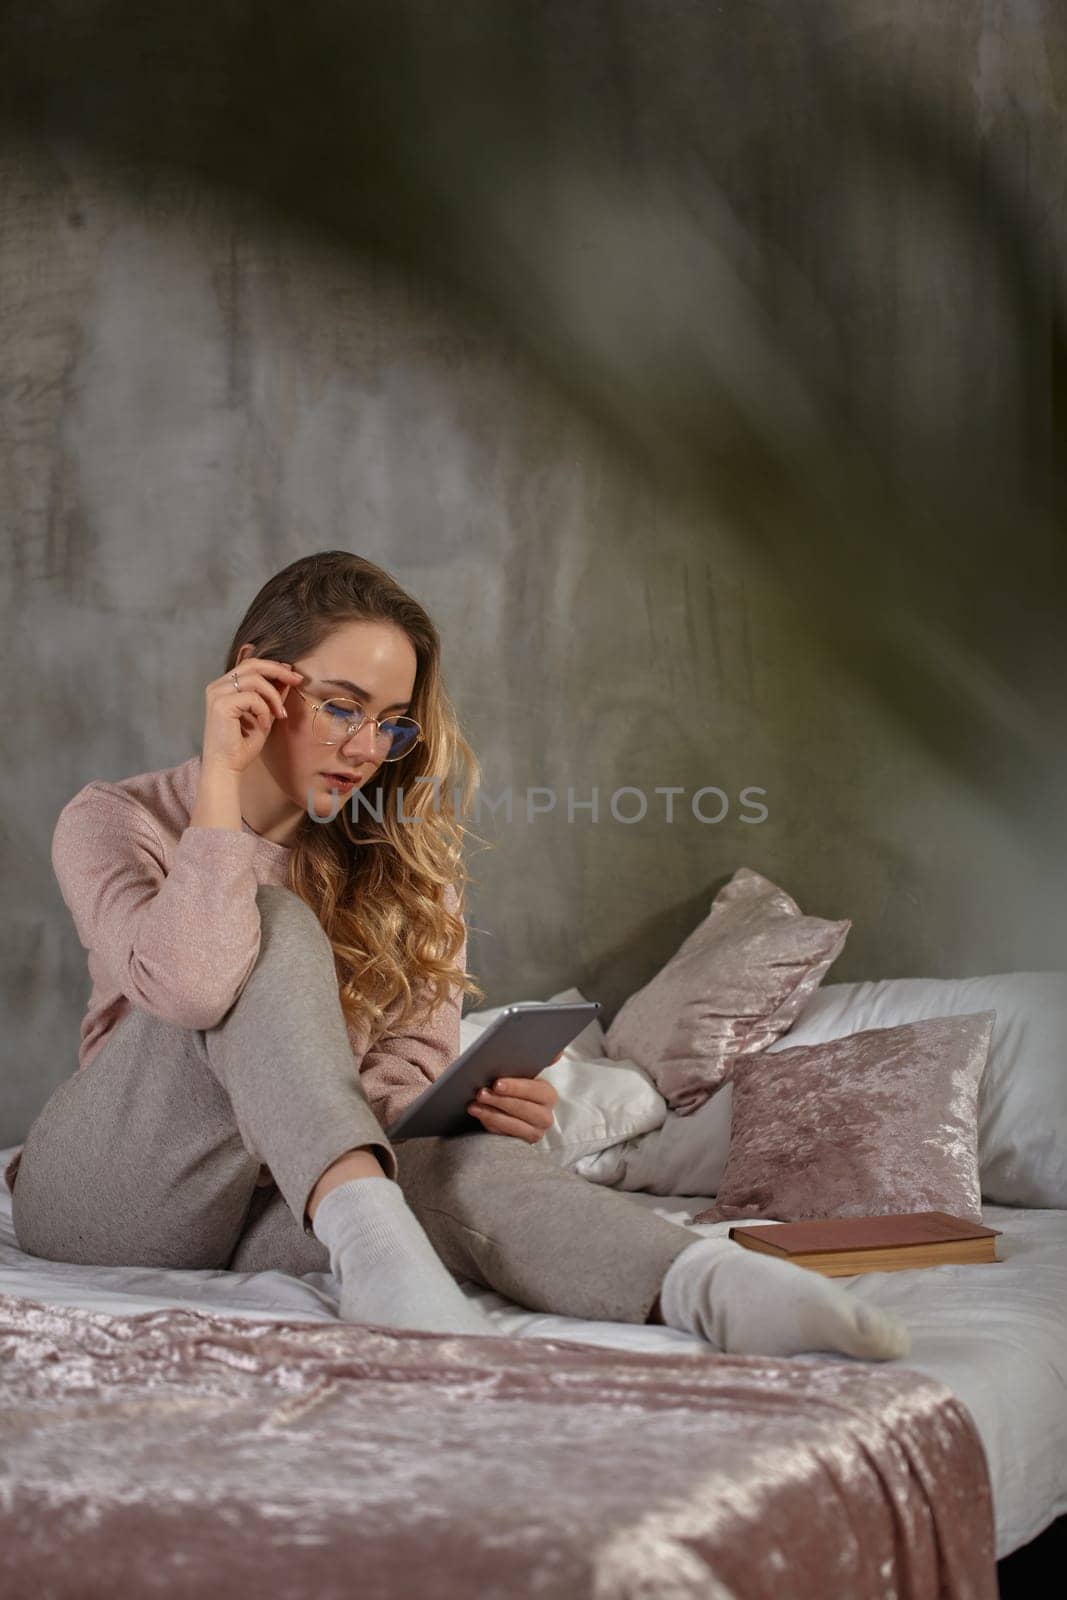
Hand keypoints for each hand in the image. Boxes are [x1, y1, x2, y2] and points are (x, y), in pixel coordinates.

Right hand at [201, 652, 302, 775]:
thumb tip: (287, 678)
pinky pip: (252, 697)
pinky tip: (264, 726)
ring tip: (279, 715)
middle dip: (278, 671)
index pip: (250, 665)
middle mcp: (217, 686)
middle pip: (252, 665)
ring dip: (273, 696)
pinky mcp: (221, 705)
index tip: (293, 675)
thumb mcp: (263, 715)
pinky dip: (264, 710)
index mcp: (224, 686)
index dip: (273, 666)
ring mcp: (217, 694)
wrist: (226, 768)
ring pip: (255, 679)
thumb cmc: (241, 746)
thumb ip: (271, 696)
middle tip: (297, 681)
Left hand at [466, 1056, 561, 1143]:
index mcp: (547, 1094)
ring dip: (492, 1114)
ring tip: (474, 1105)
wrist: (504, 1106)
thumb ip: (540, 1060)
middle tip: (480, 1093)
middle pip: (524, 1109)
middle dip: (500, 1100)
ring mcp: (535, 1132)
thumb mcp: (522, 1073)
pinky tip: (478, 1114)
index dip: (515, 1087)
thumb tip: (558, 1052)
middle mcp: (545, 1115)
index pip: (535, 1090)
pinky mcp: (522, 1144)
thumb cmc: (512, 1087)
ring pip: (514, 1125)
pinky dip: (490, 1124)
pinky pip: (506, 1136)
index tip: (497, 1083)